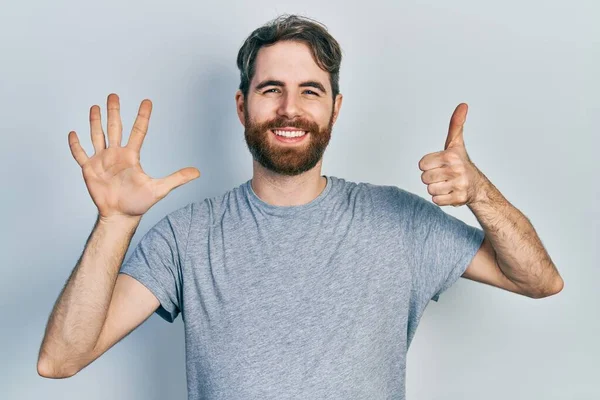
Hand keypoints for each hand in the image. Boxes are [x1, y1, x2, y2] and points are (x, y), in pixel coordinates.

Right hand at [68, 93, 200, 220]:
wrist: (121, 216)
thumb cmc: (139, 203)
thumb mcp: (160, 189)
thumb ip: (177, 179)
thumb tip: (198, 172)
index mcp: (131, 156)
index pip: (138, 131)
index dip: (142, 116)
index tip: (147, 101)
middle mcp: (116, 154)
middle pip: (115, 127)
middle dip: (114, 111)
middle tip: (113, 95)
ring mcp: (102, 160)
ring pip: (97, 136)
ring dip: (95, 122)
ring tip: (95, 106)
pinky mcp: (89, 170)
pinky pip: (80, 154)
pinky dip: (76, 145)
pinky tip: (73, 133)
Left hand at [418, 103, 483, 206]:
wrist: (477, 186)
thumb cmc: (460, 162)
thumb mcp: (456, 143)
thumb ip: (455, 124)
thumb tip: (463, 104)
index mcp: (451, 155)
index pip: (422, 164)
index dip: (428, 165)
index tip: (439, 164)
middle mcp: (456, 170)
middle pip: (424, 178)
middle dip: (431, 178)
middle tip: (443, 175)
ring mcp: (458, 185)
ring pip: (430, 190)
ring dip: (436, 188)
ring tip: (447, 184)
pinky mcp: (459, 199)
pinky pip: (436, 201)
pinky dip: (441, 199)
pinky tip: (450, 193)